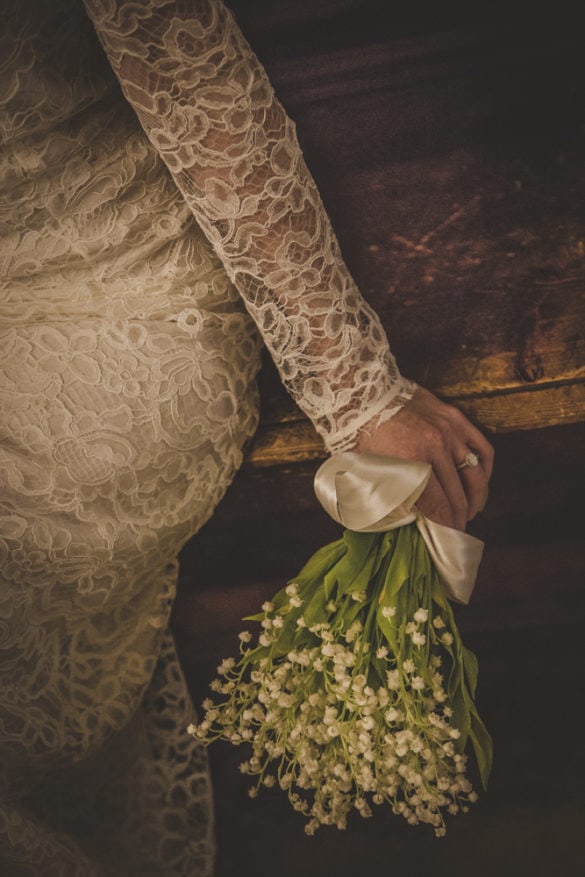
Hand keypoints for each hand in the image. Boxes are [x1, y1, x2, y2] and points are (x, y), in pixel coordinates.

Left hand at [353, 387, 493, 530]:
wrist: (364, 391)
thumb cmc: (360, 432)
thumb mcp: (366, 470)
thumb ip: (384, 494)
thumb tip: (400, 523)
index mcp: (412, 461)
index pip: (439, 506)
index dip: (446, 527)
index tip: (447, 539)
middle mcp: (435, 446)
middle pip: (457, 495)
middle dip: (459, 519)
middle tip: (457, 531)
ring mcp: (449, 431)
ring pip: (475, 475)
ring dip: (475, 499)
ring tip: (469, 511)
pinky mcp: (455, 418)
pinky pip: (483, 448)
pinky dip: (485, 470)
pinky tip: (479, 483)